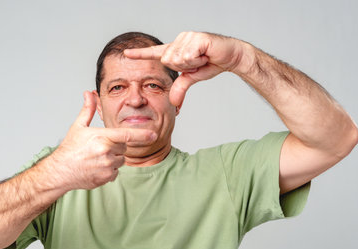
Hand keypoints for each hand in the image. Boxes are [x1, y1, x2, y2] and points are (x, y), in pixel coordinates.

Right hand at [50, 91, 156, 190]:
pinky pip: (116, 172)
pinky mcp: (106, 177)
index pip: (127, 135)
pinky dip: (109, 170)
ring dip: (113, 159)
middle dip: (116, 147)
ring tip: (96, 158)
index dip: (142, 135)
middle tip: (99, 148)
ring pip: (121, 160)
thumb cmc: (69, 149)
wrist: (60, 171)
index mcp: (102, 137)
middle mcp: (106, 152)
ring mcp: (107, 166)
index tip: (153, 134)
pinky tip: (96, 167)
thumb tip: (89, 94)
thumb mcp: (78, 126)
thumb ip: (88, 110)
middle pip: (124, 148)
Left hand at [124, 32, 244, 106]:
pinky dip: (197, 59)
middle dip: (184, 67)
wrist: (231, 56)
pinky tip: (205, 54)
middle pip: (168, 60)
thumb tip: (173, 103)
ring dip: (192, 63)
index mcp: (176, 50)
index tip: (126, 53)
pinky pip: (187, 55)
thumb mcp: (192, 77)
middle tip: (198, 62)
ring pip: (177, 58)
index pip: (155, 53)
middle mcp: (179, 41)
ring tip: (203, 58)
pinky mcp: (196, 37)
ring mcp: (186, 37)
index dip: (140, 53)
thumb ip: (180, 87)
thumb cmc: (212, 63)